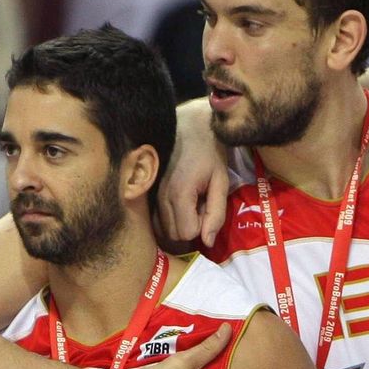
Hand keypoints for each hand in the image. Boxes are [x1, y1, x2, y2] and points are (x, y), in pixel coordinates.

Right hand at [158, 98, 229, 247]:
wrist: (189, 126)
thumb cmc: (209, 153)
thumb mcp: (221, 182)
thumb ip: (216, 213)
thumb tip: (208, 242)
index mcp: (179, 194)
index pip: (187, 234)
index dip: (202, 228)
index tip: (208, 210)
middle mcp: (160, 197)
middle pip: (173, 235)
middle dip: (190, 229)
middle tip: (201, 207)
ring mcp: (151, 194)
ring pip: (162, 229)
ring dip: (179, 224)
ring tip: (192, 203)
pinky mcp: (147, 191)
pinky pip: (155, 218)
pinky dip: (168, 218)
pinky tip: (180, 203)